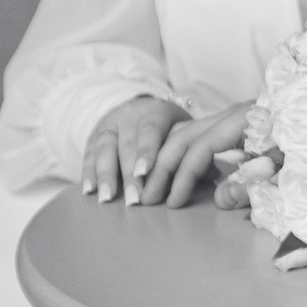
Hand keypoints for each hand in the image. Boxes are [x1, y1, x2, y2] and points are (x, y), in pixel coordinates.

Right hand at [84, 98, 250, 207]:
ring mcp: (111, 123)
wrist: (142, 107)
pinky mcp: (96, 134)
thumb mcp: (190, 131)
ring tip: (108, 199)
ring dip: (105, 174)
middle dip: (129, 173)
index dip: (148, 151)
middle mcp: (131, 113)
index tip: (146, 173)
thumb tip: (218, 178)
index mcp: (159, 111)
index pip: (152, 129)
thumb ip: (202, 151)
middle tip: (133, 199)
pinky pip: (88, 152)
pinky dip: (88, 172)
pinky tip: (89, 191)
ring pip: (105, 147)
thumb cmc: (175, 128)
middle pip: (128, 143)